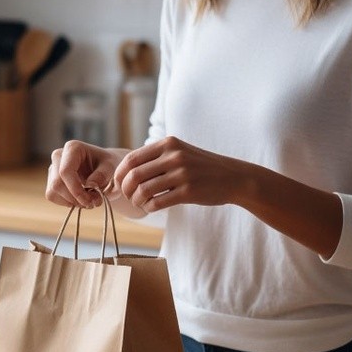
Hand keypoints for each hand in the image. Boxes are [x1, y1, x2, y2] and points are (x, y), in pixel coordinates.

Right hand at [45, 141, 125, 208]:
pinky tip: (80, 199)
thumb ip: (102, 174)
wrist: (105, 169)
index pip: (66, 171)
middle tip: (94, 202)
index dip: (75, 189)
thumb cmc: (108, 165)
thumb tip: (91, 185)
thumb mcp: (111, 167)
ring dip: (72, 202)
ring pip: (53, 192)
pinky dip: (67, 202)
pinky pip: (52, 196)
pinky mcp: (51, 180)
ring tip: (89, 201)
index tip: (90, 201)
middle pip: (57, 184)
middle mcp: (59, 156)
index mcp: (73, 148)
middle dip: (75, 198)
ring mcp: (53, 168)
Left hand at [114, 136, 246, 211]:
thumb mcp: (179, 152)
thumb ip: (156, 156)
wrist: (233, 177)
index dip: (119, 174)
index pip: (132, 159)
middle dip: (125, 190)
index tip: (118, 185)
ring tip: (140, 203)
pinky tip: (151, 208)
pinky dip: (149, 207)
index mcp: (168, 144)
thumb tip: (125, 169)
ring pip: (144, 190)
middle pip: (134, 175)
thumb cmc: (201, 167)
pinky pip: (158, 202)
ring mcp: (182, 173)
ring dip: (137, 201)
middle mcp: (174, 156)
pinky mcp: (189, 191)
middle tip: (128, 197)